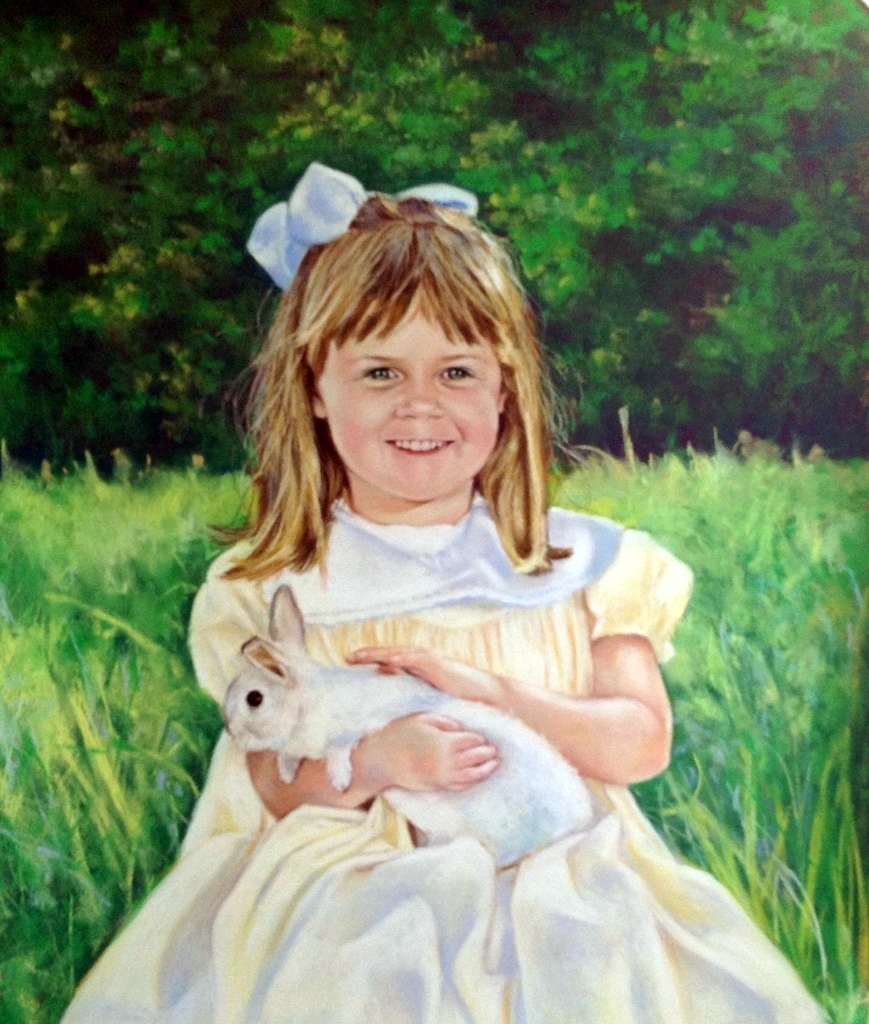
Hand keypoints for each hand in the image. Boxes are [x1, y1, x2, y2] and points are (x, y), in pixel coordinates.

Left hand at [347, 646, 506, 705]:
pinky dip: (401, 658)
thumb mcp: (431, 700)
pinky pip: (416, 659)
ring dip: (379, 654)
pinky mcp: (438, 665)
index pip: (390, 664)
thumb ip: (414, 697)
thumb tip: (395, 703)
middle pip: (389, 656)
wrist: (486, 697)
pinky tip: (387, 660)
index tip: (351, 665)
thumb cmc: (462, 701)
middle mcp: (421, 662)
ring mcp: (429, 661)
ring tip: (360, 656)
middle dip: (369, 656)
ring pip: (398, 654)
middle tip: (347, 658)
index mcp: (418, 670)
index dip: (371, 663)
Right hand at [356, 713, 499, 792]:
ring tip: (493, 764)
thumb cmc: (400, 734)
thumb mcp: (422, 719)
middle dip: (486, 754)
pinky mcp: (436, 785)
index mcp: (444, 742)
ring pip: (471, 775)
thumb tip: (460, 728)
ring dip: (484, 770)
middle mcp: (446, 761)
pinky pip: (459, 785)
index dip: (479, 739)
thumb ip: (444, 722)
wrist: (382, 759)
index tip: (485, 738)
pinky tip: (477, 776)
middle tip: (496, 751)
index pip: (470, 741)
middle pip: (474, 758)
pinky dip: (471, 781)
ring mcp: (442, 776)